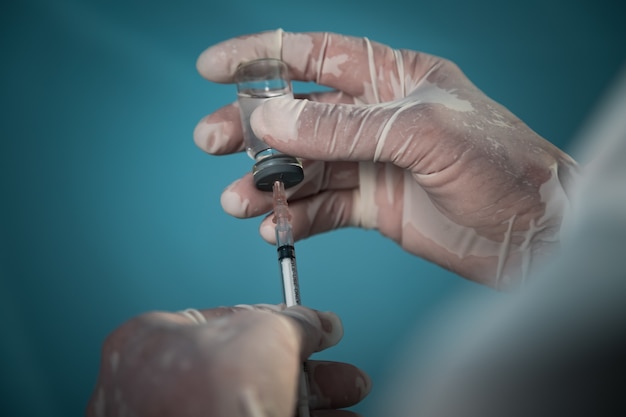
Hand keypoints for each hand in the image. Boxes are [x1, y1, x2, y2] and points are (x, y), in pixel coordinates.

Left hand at [87, 304, 369, 416]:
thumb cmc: (216, 390)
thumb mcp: (268, 331)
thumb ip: (293, 321)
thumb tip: (313, 322)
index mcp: (156, 342)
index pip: (227, 318)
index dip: (280, 319)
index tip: (316, 328)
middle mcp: (163, 386)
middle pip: (253, 367)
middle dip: (312, 371)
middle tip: (342, 374)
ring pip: (262, 401)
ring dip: (315, 401)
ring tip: (351, 398)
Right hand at [194, 30, 578, 287]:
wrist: (533, 234)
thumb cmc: (499, 166)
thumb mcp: (420, 134)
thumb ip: (344, 127)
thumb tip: (272, 118)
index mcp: (392, 77)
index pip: (315, 55)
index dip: (262, 57)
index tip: (214, 69)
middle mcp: (376, 117)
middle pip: (297, 114)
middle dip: (251, 126)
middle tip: (211, 140)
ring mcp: (371, 162)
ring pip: (303, 165)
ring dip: (265, 180)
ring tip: (235, 199)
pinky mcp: (372, 205)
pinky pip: (321, 207)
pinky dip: (294, 216)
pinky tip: (272, 226)